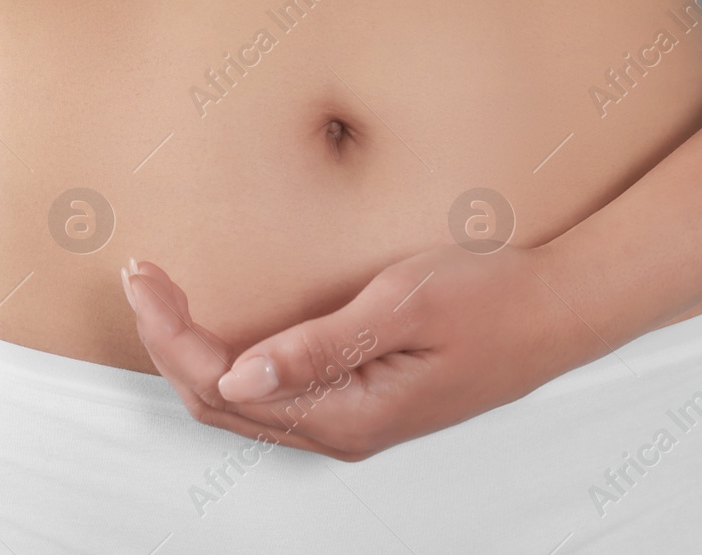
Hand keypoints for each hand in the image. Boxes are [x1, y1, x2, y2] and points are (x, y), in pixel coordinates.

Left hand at [121, 243, 594, 460]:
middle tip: (141, 276)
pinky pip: (272, 394)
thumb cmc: (492, 297)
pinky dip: (228, 360)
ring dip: (191, 354)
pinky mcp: (361, 400)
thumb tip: (237, 375)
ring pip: (241, 404)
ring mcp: (350, 420)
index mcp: (346, 414)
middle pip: (219, 402)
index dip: (172, 332)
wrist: (560, 311)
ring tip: (161, 296)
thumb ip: (318, 346)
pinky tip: (217, 324)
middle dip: (167, 343)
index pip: (224, 385)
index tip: (144, 273)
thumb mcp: (402, 304)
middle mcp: (339, 429)